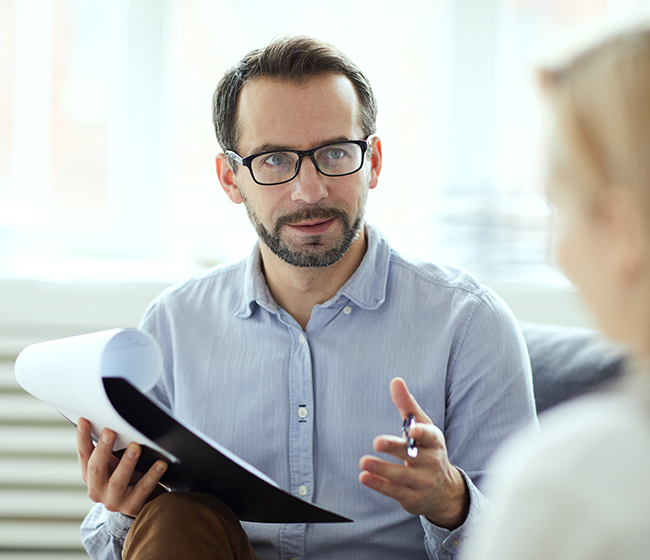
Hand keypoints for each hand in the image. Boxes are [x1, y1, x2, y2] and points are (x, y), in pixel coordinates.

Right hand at [77, 418, 167, 516]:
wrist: (143, 503)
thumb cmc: (129, 475)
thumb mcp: (116, 462)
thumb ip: (112, 446)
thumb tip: (115, 418)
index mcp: (90, 475)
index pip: (84, 455)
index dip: (82, 438)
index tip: (84, 420)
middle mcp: (97, 490)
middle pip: (96, 468)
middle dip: (103, 449)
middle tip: (110, 431)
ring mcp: (114, 501)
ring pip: (118, 481)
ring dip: (127, 462)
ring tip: (136, 446)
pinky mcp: (132, 507)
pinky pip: (143, 490)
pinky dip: (152, 476)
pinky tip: (161, 464)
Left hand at [358, 377, 469, 529]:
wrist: (443, 490)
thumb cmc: (427, 449)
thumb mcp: (421, 426)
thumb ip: (407, 405)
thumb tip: (396, 380)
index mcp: (434, 441)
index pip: (429, 436)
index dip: (421, 433)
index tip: (412, 430)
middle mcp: (432, 462)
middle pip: (412, 455)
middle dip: (395, 448)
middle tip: (377, 441)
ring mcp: (424, 482)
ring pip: (401, 475)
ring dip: (382, 469)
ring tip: (363, 462)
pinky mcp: (413, 498)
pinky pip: (395, 491)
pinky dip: (379, 485)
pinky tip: (364, 477)